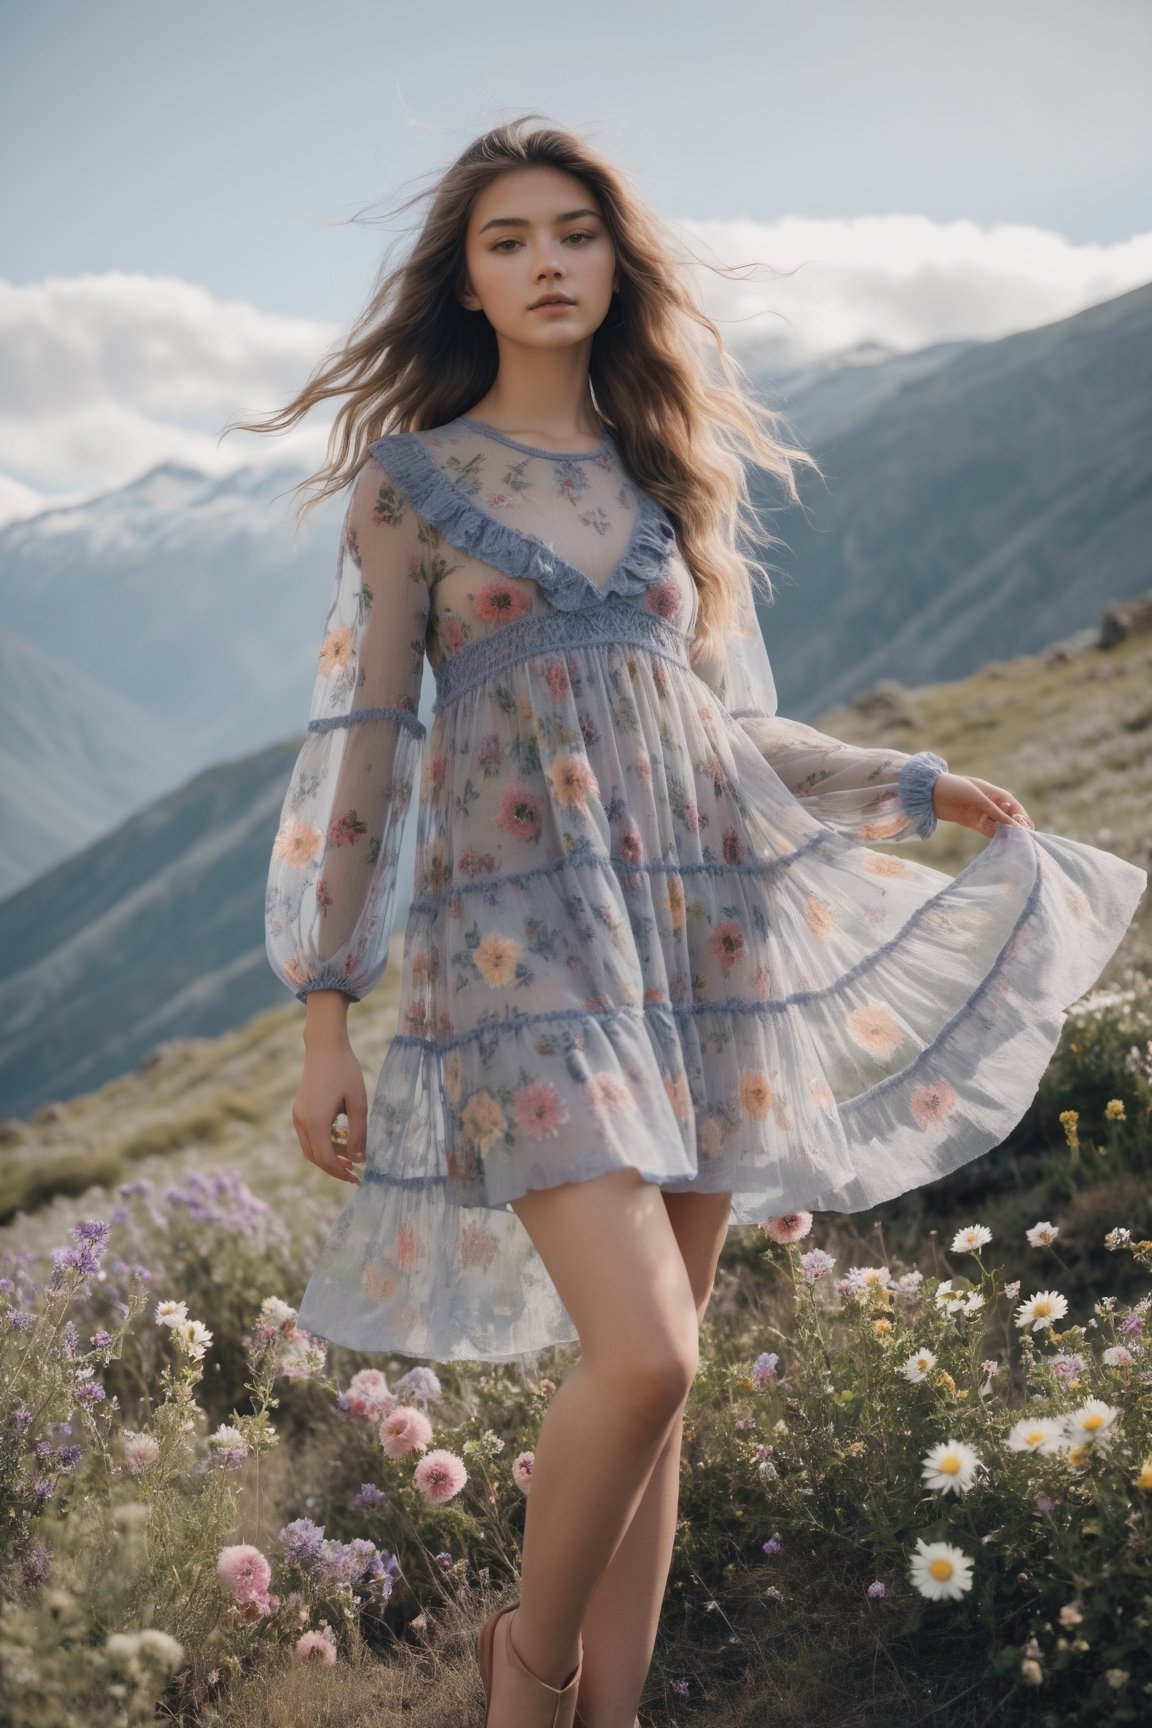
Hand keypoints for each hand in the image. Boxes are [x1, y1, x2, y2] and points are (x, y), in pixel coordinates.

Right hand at [291, 1039, 367, 1184]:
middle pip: (315, 1158)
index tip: (358, 1177)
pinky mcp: (298, 1110)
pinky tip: (339, 1140)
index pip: (326, 1159)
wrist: (325, 1047)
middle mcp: (301, 1121)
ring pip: (309, 1149)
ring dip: (327, 1158)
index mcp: (316, 1121)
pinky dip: (321, 1145)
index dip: (341, 1172)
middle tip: (355, 1172)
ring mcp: (297, 1116)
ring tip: (348, 1158)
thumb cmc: (345, 1071)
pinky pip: (307, 1137)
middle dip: (334, 1169)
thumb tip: (360, 1159)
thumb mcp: (358, 1103)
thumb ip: (359, 1133)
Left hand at [932, 772, 1034, 837]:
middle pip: (1008, 817)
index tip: (1029, 830)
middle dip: (1016, 827)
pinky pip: (987, 830)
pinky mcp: (972, 822)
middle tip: (1024, 841)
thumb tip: (1012, 823)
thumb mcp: (977, 797)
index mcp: (995, 793)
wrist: (930, 792)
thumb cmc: (956, 787)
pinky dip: (994, 836)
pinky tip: (1001, 844)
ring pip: (998, 825)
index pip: (1014, 807)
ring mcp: (982, 813)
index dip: (1022, 818)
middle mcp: (991, 803)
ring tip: (1015, 845)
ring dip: (1006, 834)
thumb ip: (994, 810)